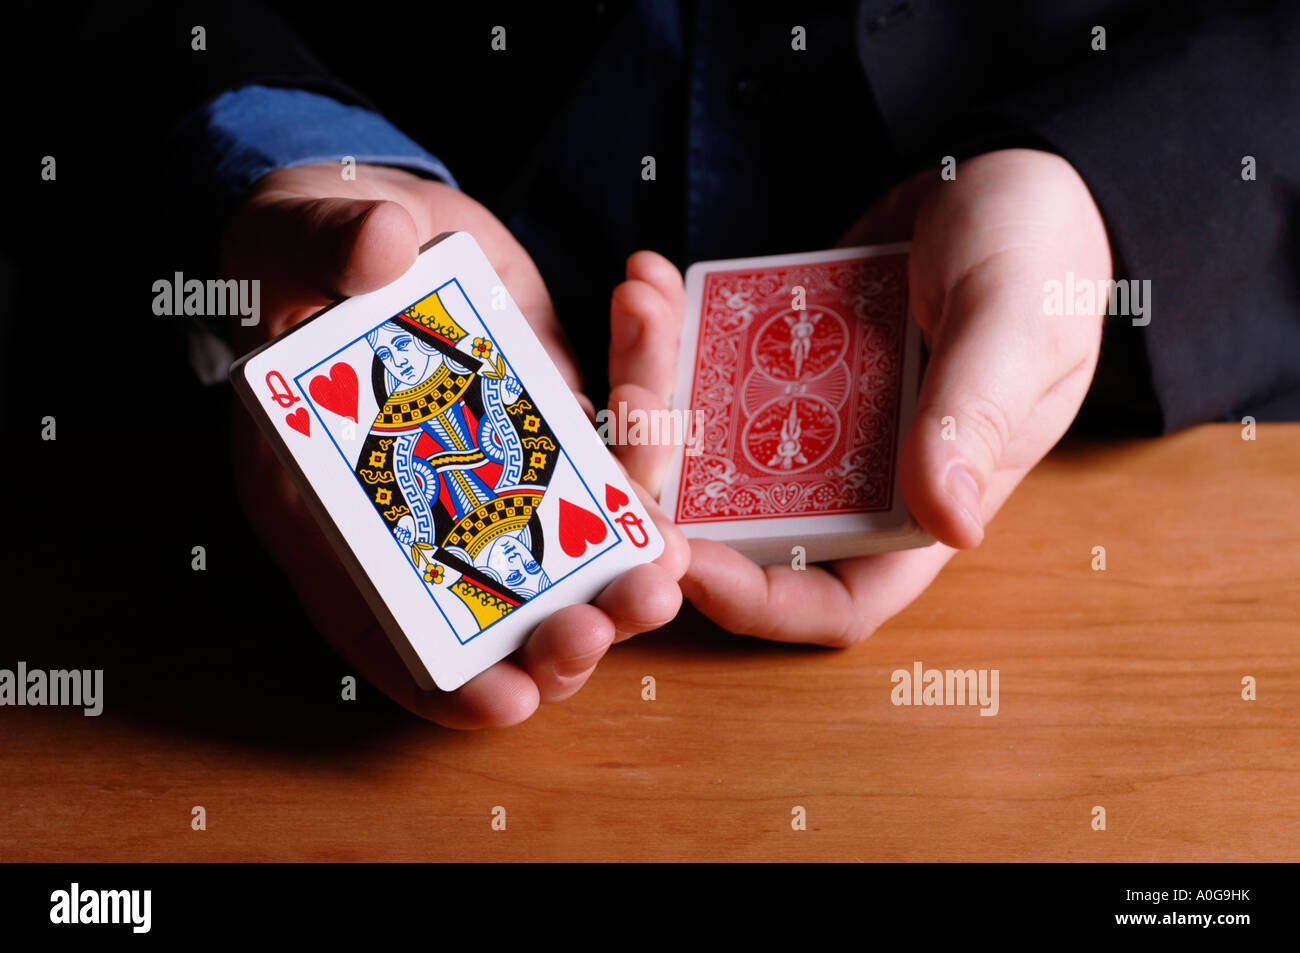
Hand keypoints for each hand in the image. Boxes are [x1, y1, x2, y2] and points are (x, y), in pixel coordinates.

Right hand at [224, 163, 687, 725]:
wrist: (373, 226)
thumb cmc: (303, 254)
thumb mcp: (290, 243)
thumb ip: (325, 248)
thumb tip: (381, 248)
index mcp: (333, 502)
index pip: (382, 622)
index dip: (444, 679)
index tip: (512, 701)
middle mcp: (425, 511)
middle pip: (504, 607)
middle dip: (578, 622)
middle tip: (640, 600)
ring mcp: (500, 476)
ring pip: (581, 539)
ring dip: (637, 531)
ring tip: (671, 491)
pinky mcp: (553, 429)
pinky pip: (614, 436)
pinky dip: (640, 383)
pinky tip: (642, 300)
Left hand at [610, 150, 1110, 645]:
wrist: (1004, 167)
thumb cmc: (1039, 254)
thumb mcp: (1015, 326)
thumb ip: (975, 415)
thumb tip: (953, 526)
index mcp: (923, 507)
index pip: (834, 600)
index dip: (755, 600)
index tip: (682, 555)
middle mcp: (852, 480)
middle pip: (734, 523)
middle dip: (665, 478)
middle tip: (627, 401)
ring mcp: (805, 421)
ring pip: (699, 445)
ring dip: (652, 386)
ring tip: (636, 306)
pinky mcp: (773, 361)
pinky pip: (701, 366)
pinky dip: (666, 329)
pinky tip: (648, 275)